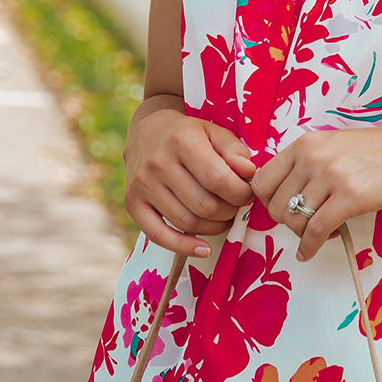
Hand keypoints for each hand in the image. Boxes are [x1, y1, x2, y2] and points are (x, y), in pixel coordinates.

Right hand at [125, 102, 256, 257]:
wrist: (147, 132)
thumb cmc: (189, 134)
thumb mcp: (214, 132)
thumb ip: (235, 151)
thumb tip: (249, 172)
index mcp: (182, 141)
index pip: (218, 179)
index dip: (240, 193)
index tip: (247, 193)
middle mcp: (158, 163)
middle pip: (204, 205)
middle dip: (229, 211)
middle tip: (235, 206)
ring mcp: (142, 185)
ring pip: (186, 222)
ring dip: (213, 227)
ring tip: (223, 217)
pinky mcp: (132, 203)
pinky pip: (158, 235)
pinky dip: (183, 247)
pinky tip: (203, 249)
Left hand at [249, 119, 381, 261]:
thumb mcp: (340, 147)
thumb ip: (313, 164)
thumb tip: (290, 194)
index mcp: (307, 143)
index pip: (262, 179)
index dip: (268, 201)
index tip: (282, 210)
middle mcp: (313, 156)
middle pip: (274, 203)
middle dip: (285, 221)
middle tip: (303, 226)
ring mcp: (331, 175)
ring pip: (294, 219)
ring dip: (301, 235)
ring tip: (315, 236)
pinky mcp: (352, 196)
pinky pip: (316, 230)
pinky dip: (310, 247)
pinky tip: (311, 252)